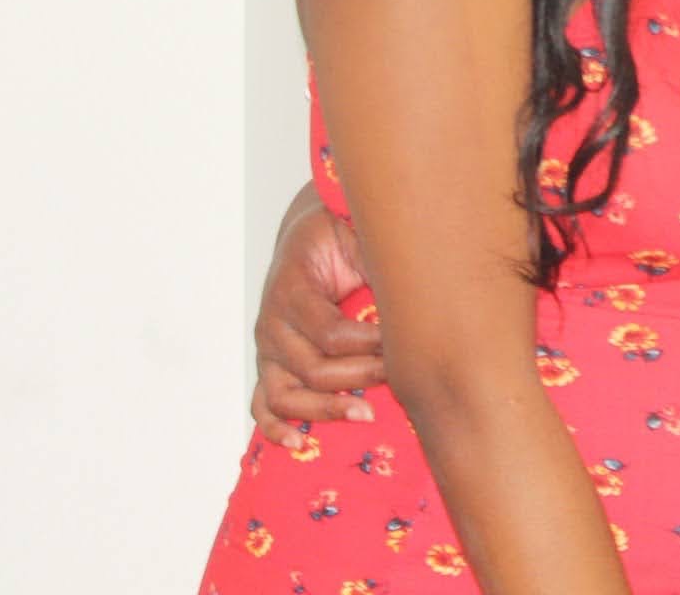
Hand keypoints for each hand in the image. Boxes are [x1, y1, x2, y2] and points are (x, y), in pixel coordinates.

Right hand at [251, 183, 385, 444]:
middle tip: (400, 378)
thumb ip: (377, 263)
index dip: (368, 345)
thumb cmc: (340, 240)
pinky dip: (277, 429)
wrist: (309, 237)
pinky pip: (262, 406)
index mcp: (291, 290)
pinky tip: (301, 442)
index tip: (403, 346)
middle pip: (313, 368)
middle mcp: (272, 325)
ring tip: (366, 414)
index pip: (329, 332)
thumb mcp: (359, 240)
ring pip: (287, 395)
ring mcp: (268, 351)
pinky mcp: (269, 368)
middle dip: (361, 376)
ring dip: (326, 408)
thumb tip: (416, 289)